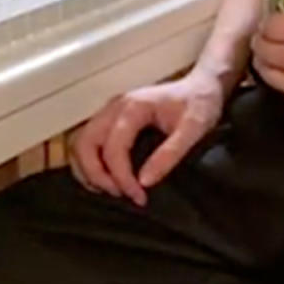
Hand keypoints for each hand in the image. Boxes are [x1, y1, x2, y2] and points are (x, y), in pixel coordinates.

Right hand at [68, 68, 224, 204]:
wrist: (202, 87)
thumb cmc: (200, 103)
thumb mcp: (194, 128)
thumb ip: (170, 153)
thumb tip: (145, 181)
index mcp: (134, 106)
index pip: (113, 146)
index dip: (121, 176)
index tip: (139, 196)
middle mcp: (116, 107)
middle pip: (85, 143)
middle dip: (97, 175)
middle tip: (120, 194)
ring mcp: (110, 112)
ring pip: (81, 143)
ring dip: (89, 170)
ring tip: (112, 190)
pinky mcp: (112, 120)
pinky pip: (88, 143)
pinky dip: (89, 164)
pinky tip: (107, 180)